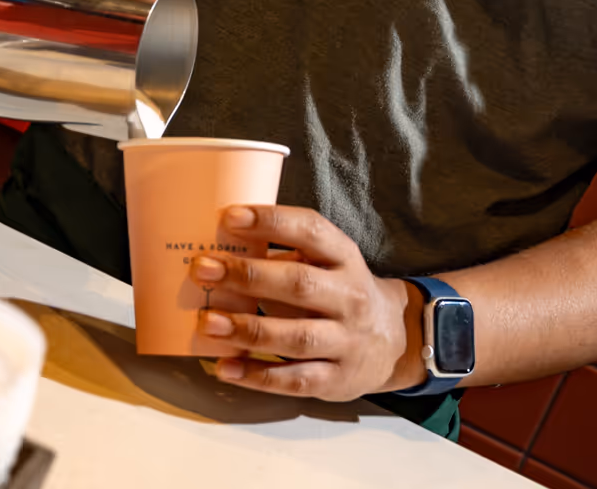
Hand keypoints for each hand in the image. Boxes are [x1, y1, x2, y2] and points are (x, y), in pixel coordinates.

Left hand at [192, 206, 425, 401]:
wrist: (395, 340)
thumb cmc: (342, 292)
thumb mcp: (330, 263)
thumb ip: (287, 255)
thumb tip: (222, 252)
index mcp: (345, 258)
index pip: (311, 231)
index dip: (271, 221)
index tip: (229, 216)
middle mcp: (350, 297)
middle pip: (298, 284)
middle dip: (247, 276)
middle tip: (202, 269)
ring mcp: (347, 341)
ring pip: (295, 336)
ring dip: (247, 329)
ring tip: (206, 321)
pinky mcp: (337, 380)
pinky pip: (294, 379)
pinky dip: (257, 375)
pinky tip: (225, 367)